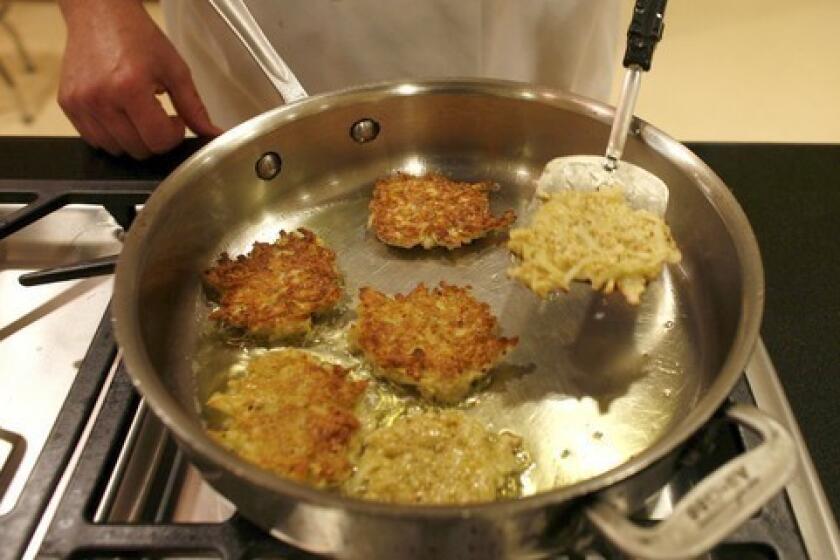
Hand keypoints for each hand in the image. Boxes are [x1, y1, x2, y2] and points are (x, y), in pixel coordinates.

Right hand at [58, 0, 222, 157]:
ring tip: (137, 111)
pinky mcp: (68, 105)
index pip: (158, 141)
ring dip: (132, 139)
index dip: (173, 135)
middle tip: (158, 114)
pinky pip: (94, 139)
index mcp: (129, 88)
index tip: (174, 120)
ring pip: (115, 149)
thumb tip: (212, 135)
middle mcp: (100, 99)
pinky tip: (119, 112)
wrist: (99, 13)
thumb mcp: (174, 69)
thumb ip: (194, 107)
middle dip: (154, 138)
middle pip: (138, 150)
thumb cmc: (136, 36)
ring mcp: (80, 104)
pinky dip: (111, 134)